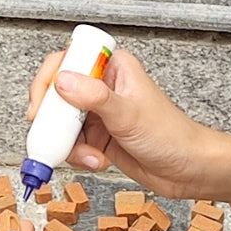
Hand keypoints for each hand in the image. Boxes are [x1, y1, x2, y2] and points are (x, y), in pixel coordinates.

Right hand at [28, 50, 210, 200]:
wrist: (188, 170)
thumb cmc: (172, 135)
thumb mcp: (129, 114)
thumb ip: (94, 97)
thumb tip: (62, 81)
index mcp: (113, 67)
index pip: (68, 60)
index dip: (49, 79)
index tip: (42, 104)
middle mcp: (102, 86)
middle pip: (57, 93)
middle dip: (53, 118)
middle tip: (50, 134)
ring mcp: (98, 113)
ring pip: (61, 122)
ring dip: (68, 142)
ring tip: (88, 154)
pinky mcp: (98, 136)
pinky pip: (71, 143)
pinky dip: (78, 155)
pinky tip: (97, 161)